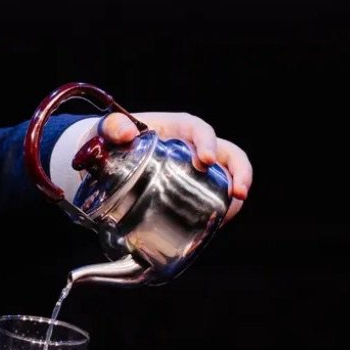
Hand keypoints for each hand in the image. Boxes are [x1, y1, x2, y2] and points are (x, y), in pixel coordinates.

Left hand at [101, 109, 251, 221]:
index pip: (201, 130)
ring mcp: (198, 168)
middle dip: (239, 171)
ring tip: (230, 214)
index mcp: (179, 127)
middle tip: (238, 193)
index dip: (208, 143)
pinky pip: (215, 195)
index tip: (205, 161)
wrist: (111, 156)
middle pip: (228, 153)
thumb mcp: (110, 129)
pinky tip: (216, 223)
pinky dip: (220, 208)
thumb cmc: (114, 138)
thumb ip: (113, 126)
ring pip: (228, 176)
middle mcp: (195, 146)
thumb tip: (127, 133)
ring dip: (235, 194)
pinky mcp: (195, 187)